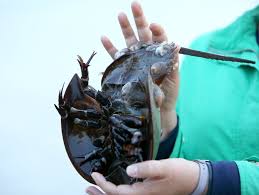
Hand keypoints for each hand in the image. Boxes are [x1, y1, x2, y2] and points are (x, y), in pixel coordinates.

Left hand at [86, 158, 199, 194]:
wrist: (193, 179)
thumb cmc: (180, 173)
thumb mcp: (164, 168)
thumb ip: (146, 168)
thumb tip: (129, 170)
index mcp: (143, 193)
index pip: (117, 193)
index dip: (104, 185)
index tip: (95, 174)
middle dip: (100, 194)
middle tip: (87, 187)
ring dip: (106, 194)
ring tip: (94, 189)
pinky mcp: (147, 191)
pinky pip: (127, 194)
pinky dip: (116, 191)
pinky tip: (114, 186)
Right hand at [101, 1, 178, 138]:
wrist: (158, 108)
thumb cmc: (169, 92)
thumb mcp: (174, 77)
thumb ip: (173, 62)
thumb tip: (175, 45)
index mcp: (161, 53)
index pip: (158, 37)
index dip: (156, 29)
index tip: (153, 25)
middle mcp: (147, 53)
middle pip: (143, 33)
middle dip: (139, 19)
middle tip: (135, 5)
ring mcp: (135, 60)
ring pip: (129, 41)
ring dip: (125, 28)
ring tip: (121, 15)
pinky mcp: (125, 68)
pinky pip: (116, 57)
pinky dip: (110, 47)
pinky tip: (104, 37)